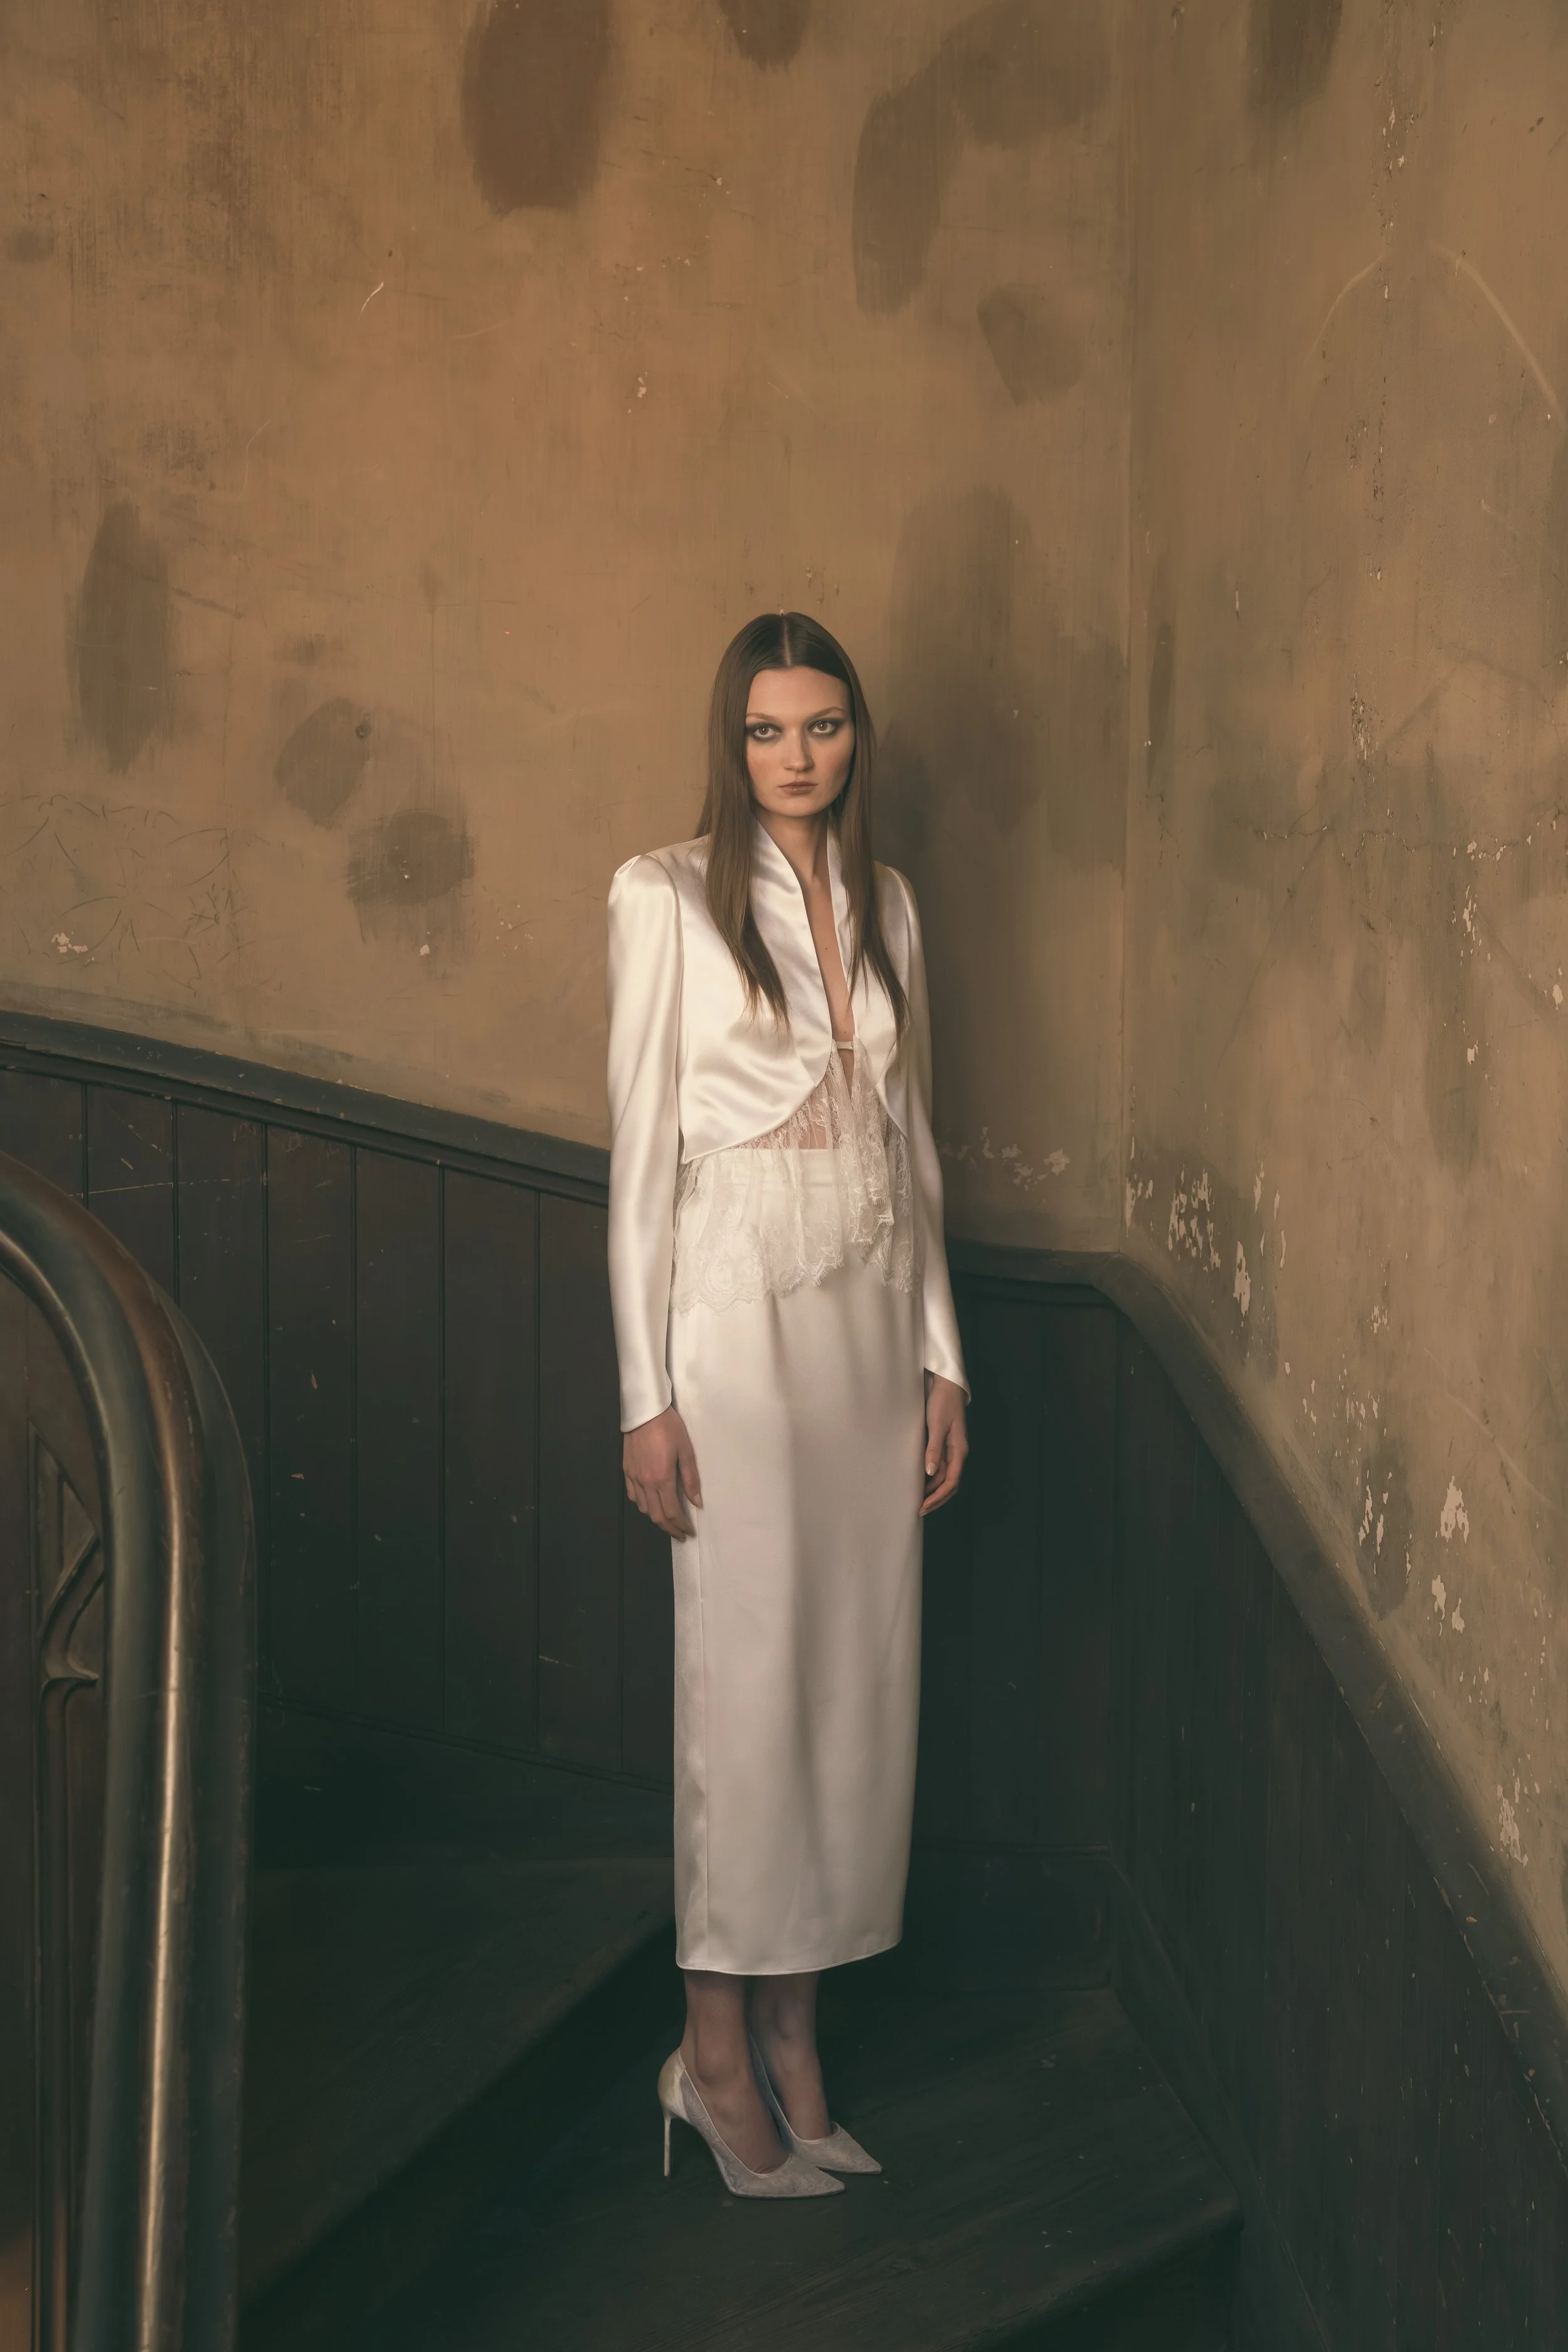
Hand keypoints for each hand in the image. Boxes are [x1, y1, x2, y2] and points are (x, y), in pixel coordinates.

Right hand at [623, 1405, 702, 1539]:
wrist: (644, 1412)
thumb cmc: (668, 1428)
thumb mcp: (686, 1451)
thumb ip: (691, 1479)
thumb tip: (697, 1502)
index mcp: (662, 1479)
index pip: (672, 1512)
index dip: (681, 1525)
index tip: (689, 1531)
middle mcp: (645, 1482)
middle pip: (656, 1516)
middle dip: (670, 1528)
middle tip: (680, 1534)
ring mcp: (634, 1477)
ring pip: (643, 1508)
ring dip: (656, 1518)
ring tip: (668, 1521)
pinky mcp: (626, 1470)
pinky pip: (633, 1496)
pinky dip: (643, 1505)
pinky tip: (650, 1504)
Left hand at [921, 1374, 967, 1515]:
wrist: (948, 1386)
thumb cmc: (943, 1403)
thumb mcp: (937, 1426)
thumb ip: (934, 1449)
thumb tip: (930, 1472)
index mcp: (959, 1450)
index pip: (951, 1481)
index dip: (938, 1497)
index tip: (924, 1506)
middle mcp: (958, 1453)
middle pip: (950, 1484)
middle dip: (937, 1499)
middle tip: (920, 1510)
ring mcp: (953, 1449)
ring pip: (946, 1477)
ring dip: (934, 1491)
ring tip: (919, 1500)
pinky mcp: (946, 1444)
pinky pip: (941, 1467)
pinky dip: (933, 1479)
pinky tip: (922, 1482)